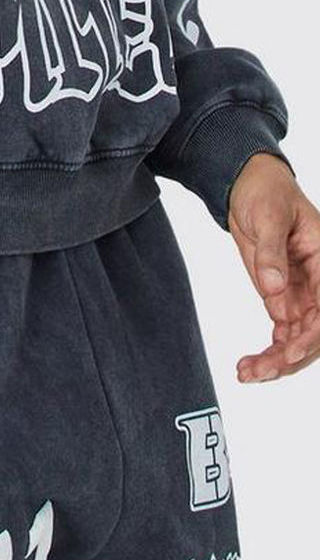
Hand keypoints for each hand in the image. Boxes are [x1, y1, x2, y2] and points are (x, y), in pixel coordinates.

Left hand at [228, 153, 319, 382]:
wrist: (249, 186)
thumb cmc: (266, 193)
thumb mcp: (268, 217)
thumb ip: (271, 253)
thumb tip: (274, 288)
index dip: (313, 334)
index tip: (290, 351)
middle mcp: (319, 282)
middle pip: (315, 330)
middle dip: (290, 357)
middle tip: (258, 373)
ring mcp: (301, 292)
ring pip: (299, 336)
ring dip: (278, 360)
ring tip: (247, 373)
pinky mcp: (282, 296)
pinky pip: (283, 330)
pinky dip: (270, 350)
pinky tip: (250, 364)